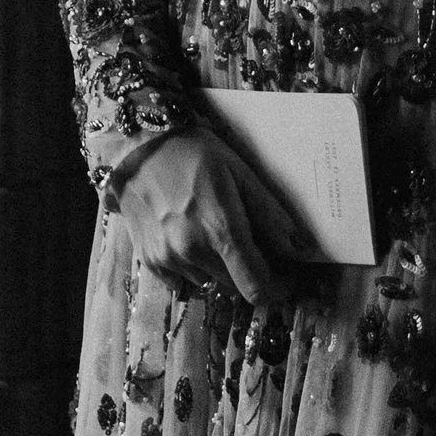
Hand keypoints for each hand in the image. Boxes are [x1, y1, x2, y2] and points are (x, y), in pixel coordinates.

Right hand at [117, 127, 300, 304]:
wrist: (137, 147)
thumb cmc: (194, 154)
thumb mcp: (240, 173)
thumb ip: (270, 215)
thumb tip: (297, 248)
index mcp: (222, 231)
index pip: (257, 288)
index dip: (277, 288)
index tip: (283, 278)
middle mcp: (194, 251)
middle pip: (235, 286)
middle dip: (248, 272)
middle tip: (248, 245)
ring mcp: (168, 258)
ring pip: (209, 283)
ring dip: (219, 269)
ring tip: (212, 234)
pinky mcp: (150, 260)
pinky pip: (182, 282)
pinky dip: (193, 269)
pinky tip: (189, 239)